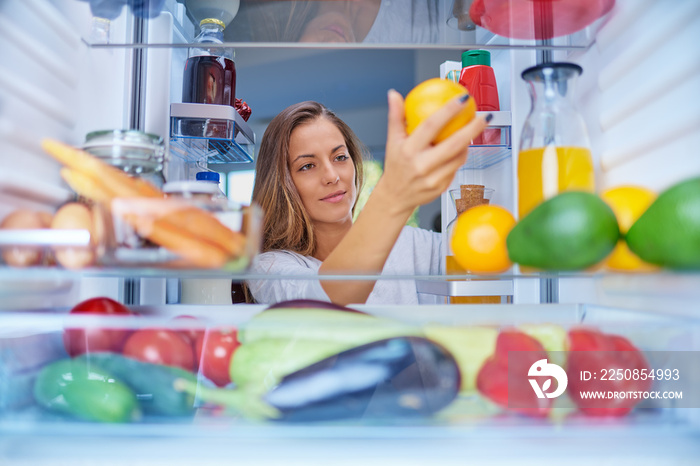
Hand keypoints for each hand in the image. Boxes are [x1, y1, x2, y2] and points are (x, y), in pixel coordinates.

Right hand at [376, 89, 489, 216]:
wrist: (395, 197)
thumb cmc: (395, 166)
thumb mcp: (392, 141)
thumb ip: (396, 117)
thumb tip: (394, 95)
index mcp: (409, 151)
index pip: (431, 126)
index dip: (449, 111)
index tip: (462, 99)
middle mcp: (422, 165)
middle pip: (453, 144)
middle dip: (473, 129)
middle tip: (484, 116)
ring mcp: (433, 179)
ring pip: (459, 157)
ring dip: (468, 142)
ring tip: (474, 129)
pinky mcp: (442, 187)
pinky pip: (456, 168)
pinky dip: (460, 156)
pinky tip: (463, 147)